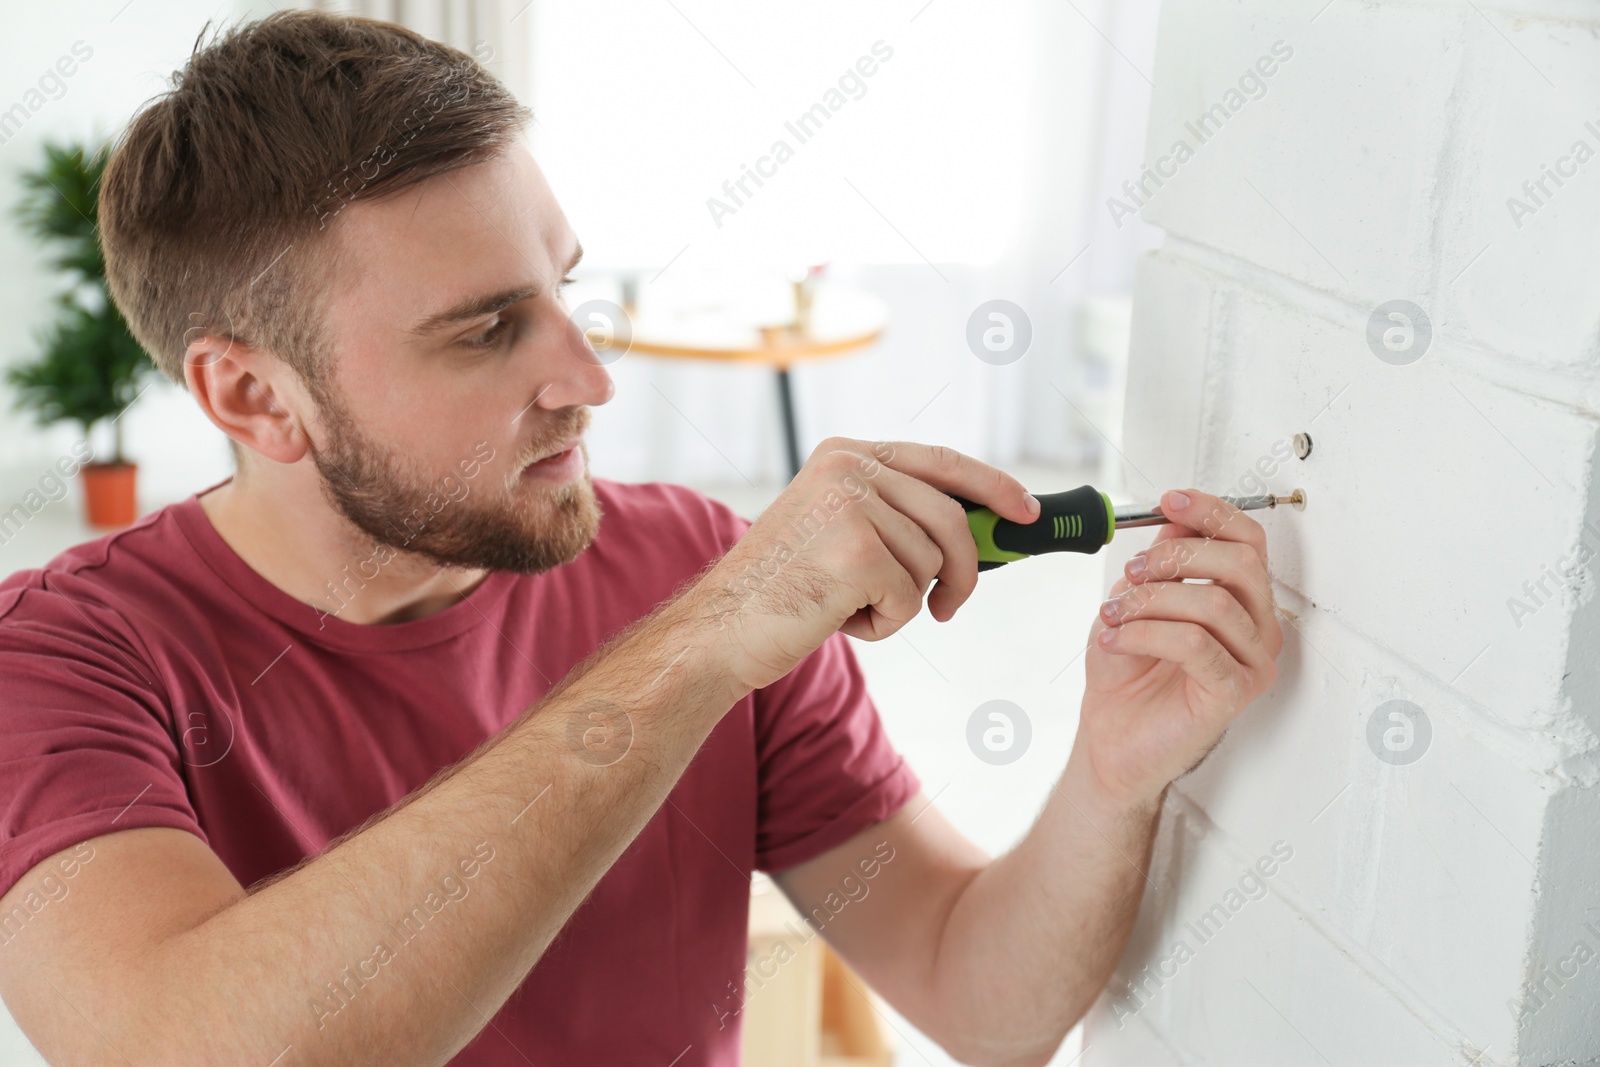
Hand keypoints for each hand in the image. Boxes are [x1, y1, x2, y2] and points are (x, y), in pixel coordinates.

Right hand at [692, 438, 1038, 691]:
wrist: (721, 629)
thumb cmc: (782, 591)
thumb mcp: (838, 530)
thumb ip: (898, 516)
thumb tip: (985, 531)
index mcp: (846, 455)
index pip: (942, 461)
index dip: (993, 486)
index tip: (1025, 512)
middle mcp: (849, 469)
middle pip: (952, 519)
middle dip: (965, 572)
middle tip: (949, 608)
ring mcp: (852, 505)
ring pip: (935, 563)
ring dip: (906, 602)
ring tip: (851, 607)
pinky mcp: (857, 551)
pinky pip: (913, 597)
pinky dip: (886, 624)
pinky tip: (840, 619)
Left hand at [1073, 489, 1283, 809]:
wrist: (1110, 737)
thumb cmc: (1127, 673)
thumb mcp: (1135, 600)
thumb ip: (1161, 563)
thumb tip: (1172, 522)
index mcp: (1240, 599)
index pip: (1247, 540)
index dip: (1212, 513)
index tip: (1171, 500)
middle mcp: (1256, 628)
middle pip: (1241, 564)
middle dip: (1178, 557)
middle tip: (1133, 570)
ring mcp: (1249, 661)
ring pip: (1214, 603)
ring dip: (1151, 600)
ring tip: (1114, 614)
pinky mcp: (1232, 693)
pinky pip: (1196, 645)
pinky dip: (1146, 633)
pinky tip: (1117, 638)